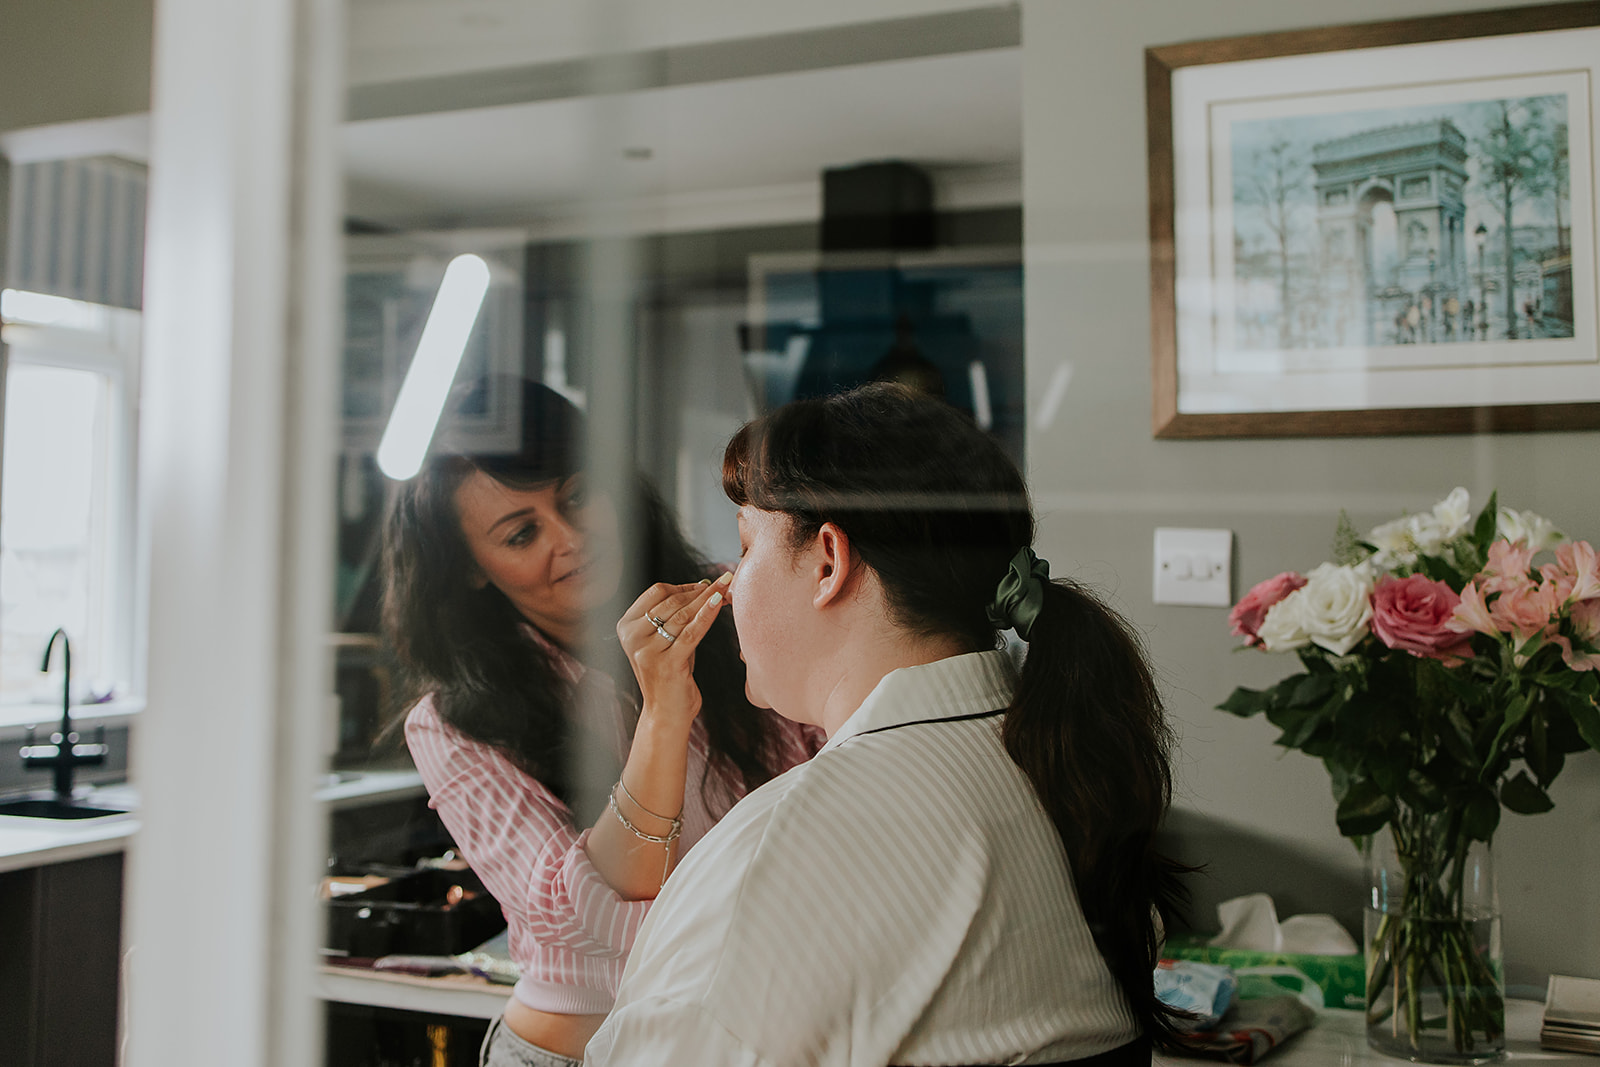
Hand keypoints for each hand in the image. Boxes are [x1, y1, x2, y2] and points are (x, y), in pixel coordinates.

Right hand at [617, 573, 730, 730]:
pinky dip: (708, 614)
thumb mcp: (664, 641)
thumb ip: (674, 616)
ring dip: (708, 598)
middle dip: (700, 590)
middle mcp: (633, 637)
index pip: (656, 593)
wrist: (666, 713)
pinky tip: (720, 602)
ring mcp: (648, 651)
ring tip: (727, 587)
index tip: (705, 583)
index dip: (683, 586)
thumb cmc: (669, 674)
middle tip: (724, 581)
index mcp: (626, 627)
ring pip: (683, 614)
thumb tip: (703, 586)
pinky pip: (692, 632)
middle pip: (671, 601)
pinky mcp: (668, 663)